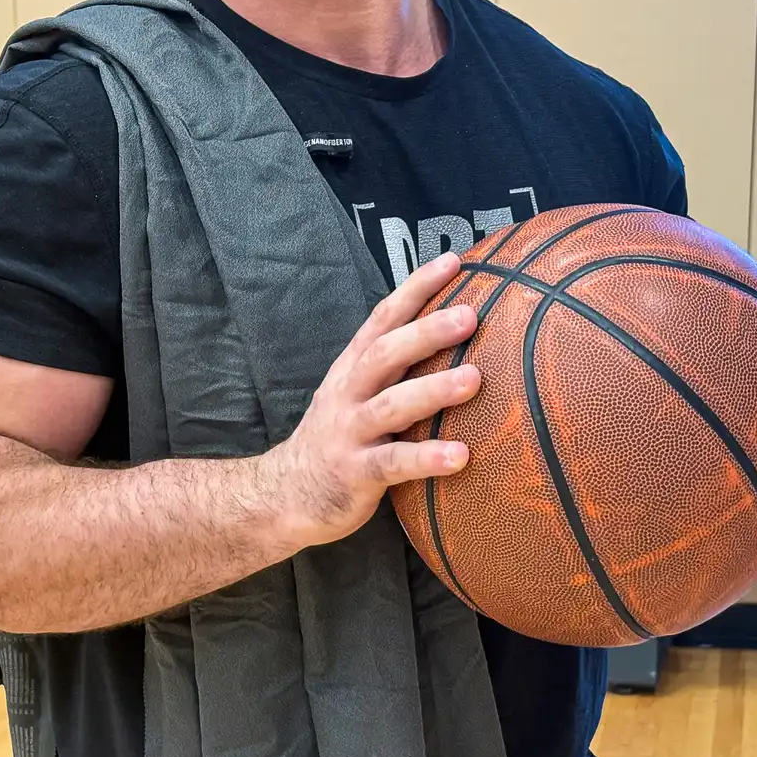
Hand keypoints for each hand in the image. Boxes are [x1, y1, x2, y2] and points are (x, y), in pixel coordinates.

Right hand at [269, 253, 479, 548]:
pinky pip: (393, 463)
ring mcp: (349, 433)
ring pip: (391, 405)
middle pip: (386, 354)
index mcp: (352, 368)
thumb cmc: (337, 440)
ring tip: (475, 379)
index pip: (383, 318)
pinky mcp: (355, 474)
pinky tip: (461, 456)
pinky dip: (426, 458)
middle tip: (470, 315)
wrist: (282, 494)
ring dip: (433, 390)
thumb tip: (451, 338)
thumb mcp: (356, 395)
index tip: (454, 261)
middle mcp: (349, 393)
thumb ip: (392, 370)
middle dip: (427, 332)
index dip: (416, 288)